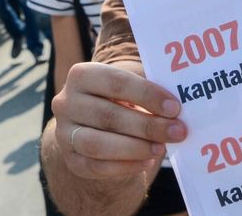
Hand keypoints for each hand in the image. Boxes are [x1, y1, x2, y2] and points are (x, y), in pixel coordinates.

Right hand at [51, 62, 182, 179]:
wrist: (94, 127)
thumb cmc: (119, 100)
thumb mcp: (128, 88)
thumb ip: (146, 92)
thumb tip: (175, 108)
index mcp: (81, 75)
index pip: (115, 82)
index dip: (147, 95)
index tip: (174, 107)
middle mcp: (66, 103)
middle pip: (108, 115)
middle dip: (147, 125)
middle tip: (177, 131)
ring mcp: (64, 133)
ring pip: (98, 144)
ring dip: (135, 147)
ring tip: (161, 148)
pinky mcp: (71, 160)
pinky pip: (97, 166)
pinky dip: (125, 165)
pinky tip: (147, 161)